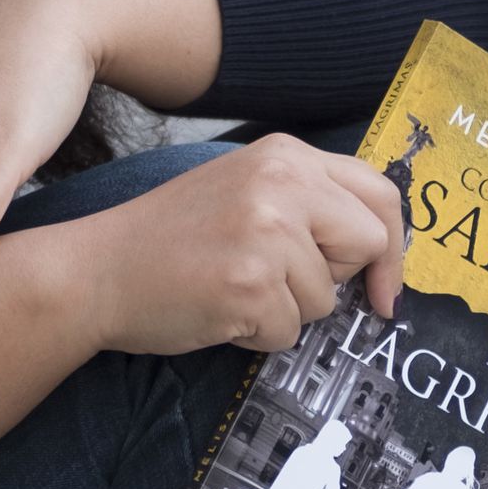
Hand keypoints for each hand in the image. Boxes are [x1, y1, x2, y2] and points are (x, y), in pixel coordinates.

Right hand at [92, 131, 405, 361]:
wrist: (95, 270)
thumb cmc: (169, 240)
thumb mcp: (243, 190)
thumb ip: (304, 201)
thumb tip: (376, 250)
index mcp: (284, 154)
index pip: (379, 193)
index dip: (391, 247)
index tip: (382, 287)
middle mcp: (282, 183)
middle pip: (367, 244)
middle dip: (335, 279)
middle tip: (279, 284)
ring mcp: (267, 232)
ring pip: (327, 299)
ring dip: (285, 311)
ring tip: (231, 289)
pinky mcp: (251, 283)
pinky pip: (290, 332)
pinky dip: (258, 334)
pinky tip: (218, 309)